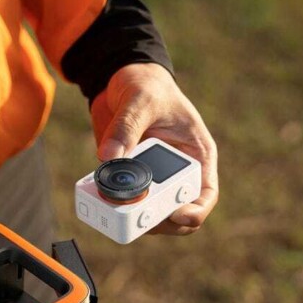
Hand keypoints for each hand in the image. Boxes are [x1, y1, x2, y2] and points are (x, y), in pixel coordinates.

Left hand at [90, 63, 218, 234]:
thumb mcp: (140, 101)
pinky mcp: (126, 177)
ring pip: (145, 213)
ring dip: (129, 216)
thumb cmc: (146, 86)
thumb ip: (126, 127)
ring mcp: (150, 178)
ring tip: (112, 206)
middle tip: (135, 214)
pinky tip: (97, 196)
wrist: (120, 82)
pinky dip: (109, 204)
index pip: (204, 194)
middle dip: (156, 220)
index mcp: (195, 155)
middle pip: (174, 213)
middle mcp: (175, 172)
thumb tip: (108, 156)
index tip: (176, 215)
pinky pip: (119, 201)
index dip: (194, 212)